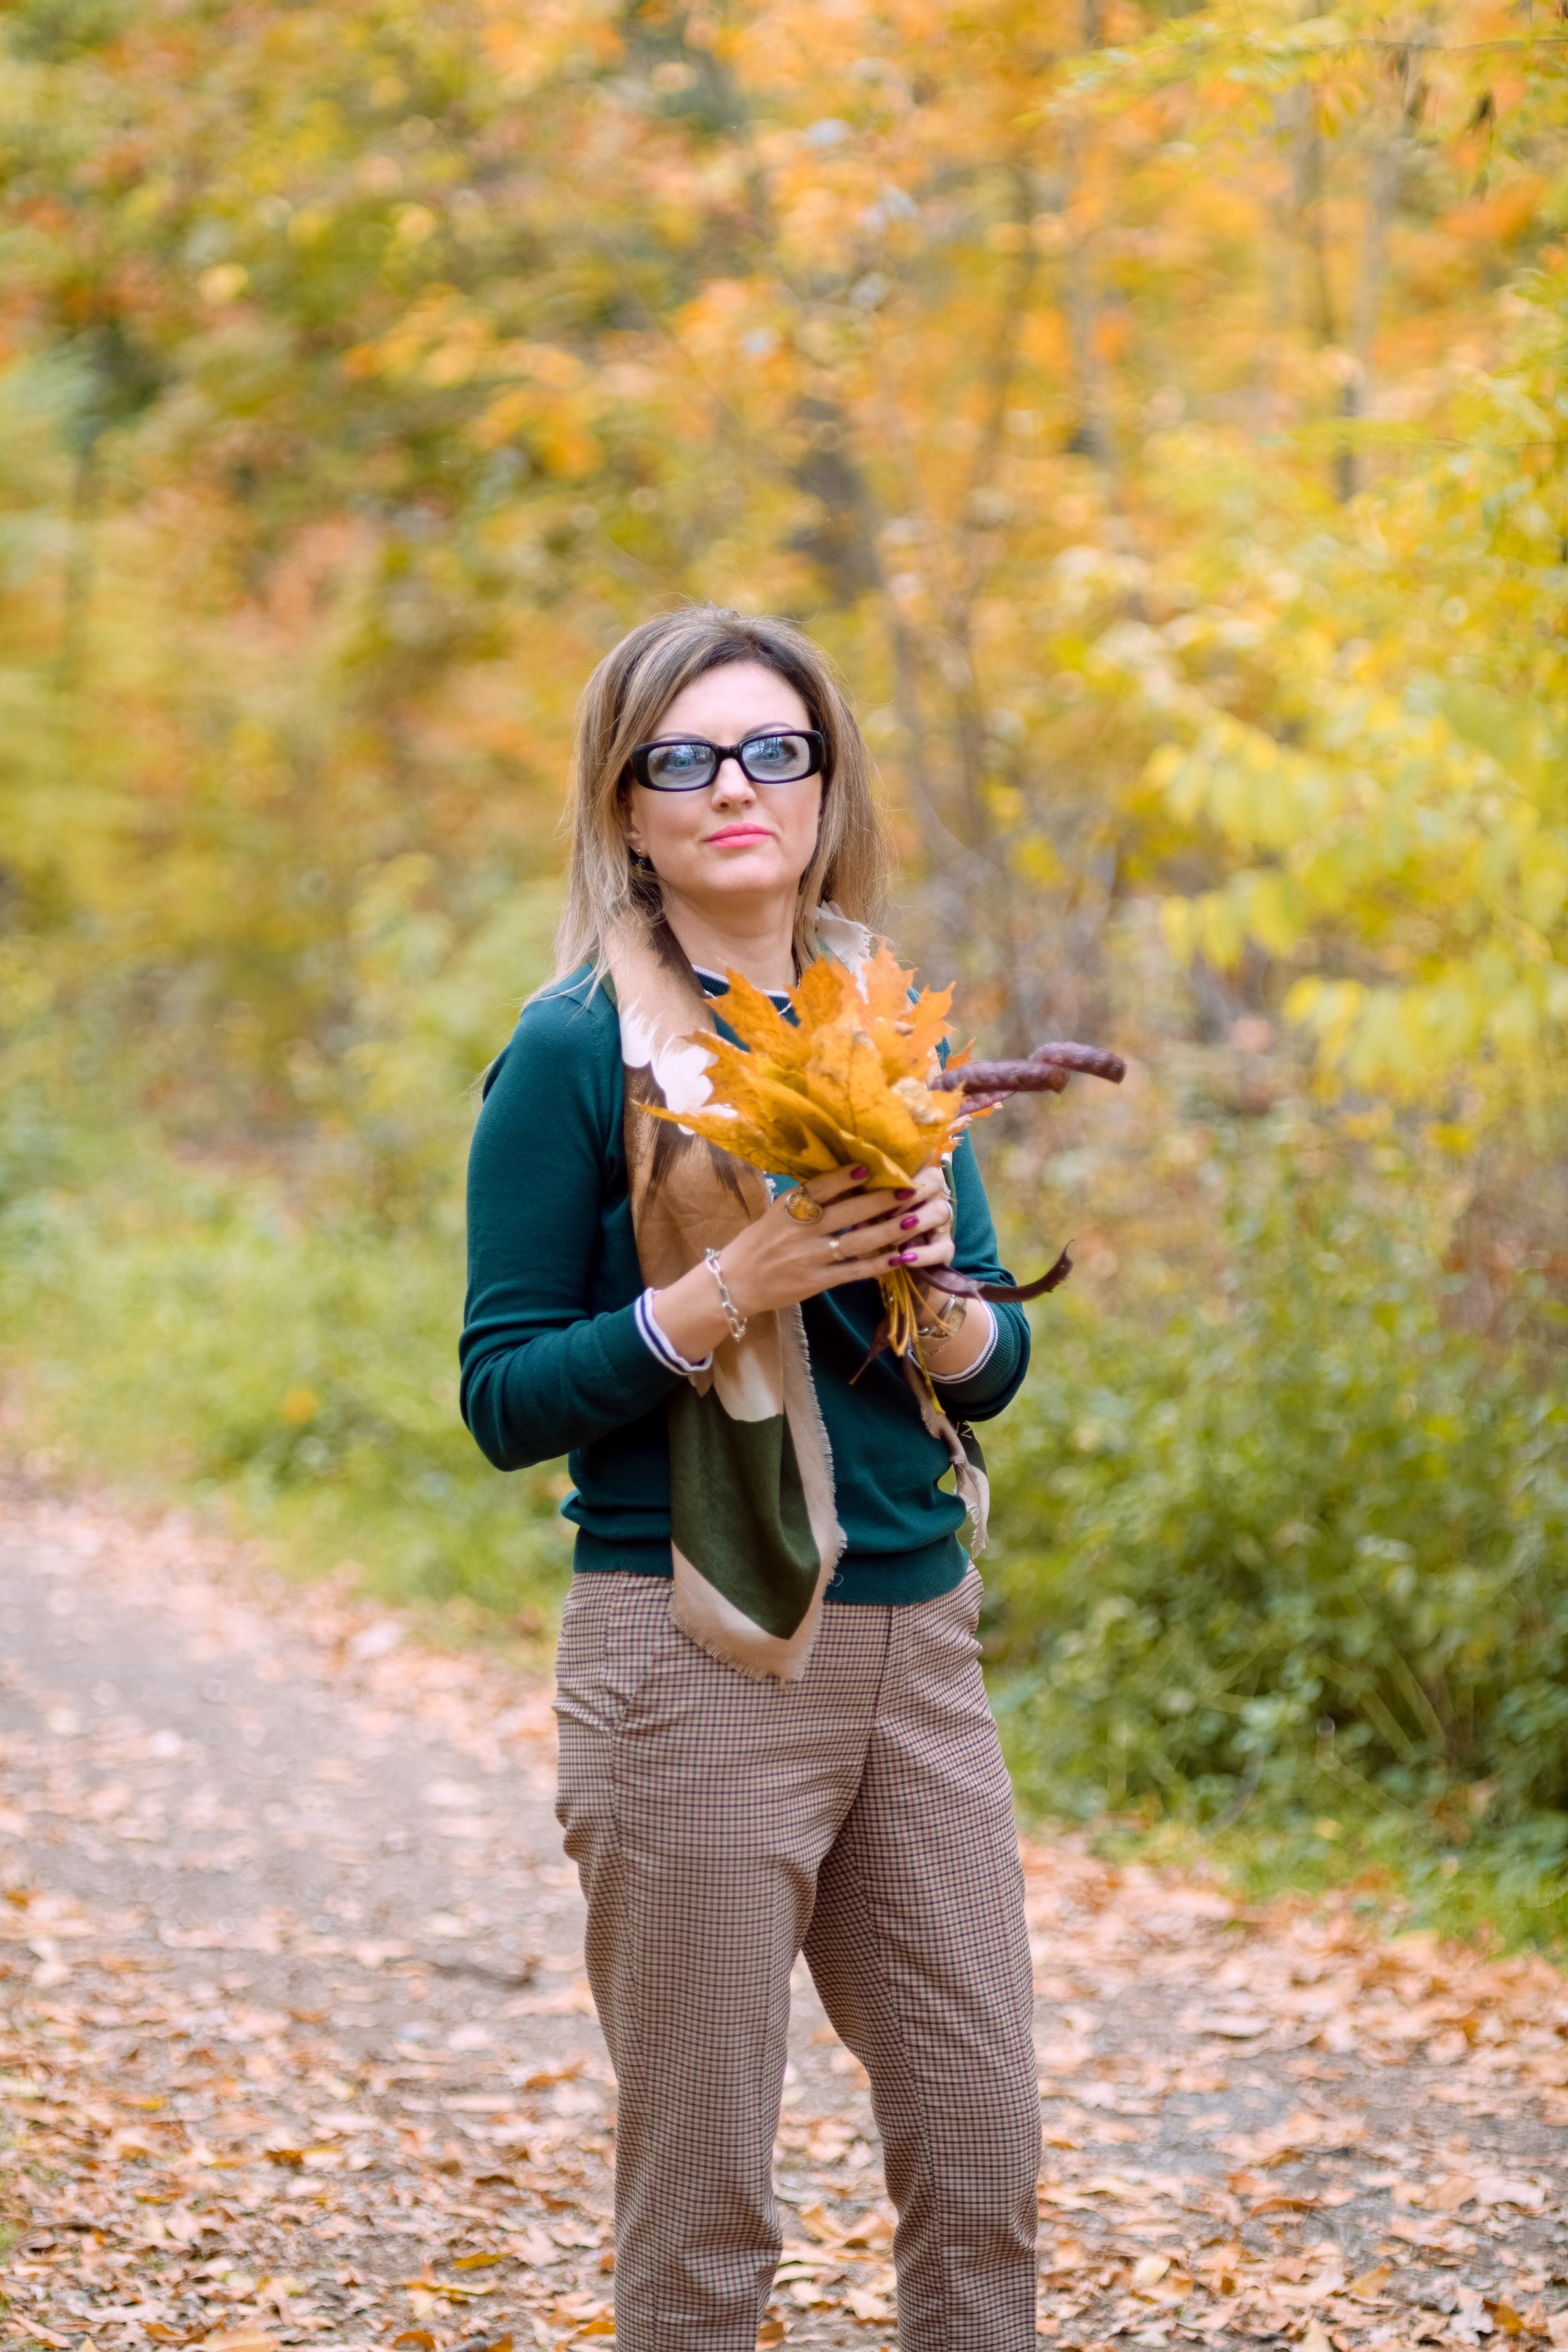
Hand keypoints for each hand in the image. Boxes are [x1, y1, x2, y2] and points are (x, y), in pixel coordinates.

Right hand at [648, 1162, 953, 1362]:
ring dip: (891, 1230)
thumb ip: (806, 1196)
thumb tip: (846, 1173)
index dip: (846, 1176)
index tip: (871, 1164)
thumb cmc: (759, 1242)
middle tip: (914, 1188)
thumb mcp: (776, 1211)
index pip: (820, 1187)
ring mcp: (810, 1258)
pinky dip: (878, 1265)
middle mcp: (800, 1231)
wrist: (734, 1283)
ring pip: (858, 1241)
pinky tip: (901, 1257)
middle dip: (884, 1199)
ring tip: (917, 1218)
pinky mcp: (817, 1283)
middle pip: (849, 1211)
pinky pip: (854, 1272)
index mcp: (788, 1208)